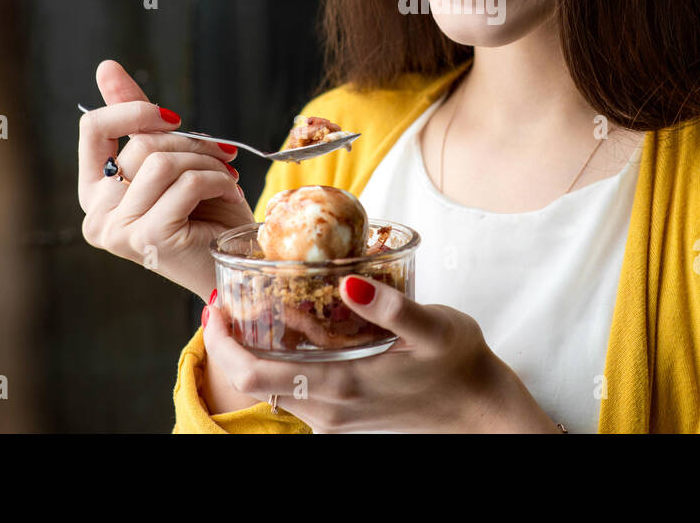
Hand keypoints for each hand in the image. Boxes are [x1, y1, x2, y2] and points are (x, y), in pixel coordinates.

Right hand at [78, 59, 253, 299]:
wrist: (236, 259)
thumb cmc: (204, 211)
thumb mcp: (170, 158)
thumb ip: (135, 119)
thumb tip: (106, 67)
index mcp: (95, 192)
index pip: (93, 128)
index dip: (133, 110)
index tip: (173, 116)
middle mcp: (96, 215)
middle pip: (140, 144)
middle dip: (191, 143)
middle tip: (221, 156)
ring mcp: (119, 231)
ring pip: (162, 161)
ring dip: (206, 161)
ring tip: (224, 175)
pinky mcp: (149, 239)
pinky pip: (185, 183)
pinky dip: (217, 179)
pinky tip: (229, 192)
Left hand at [200, 275, 560, 432]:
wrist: (484, 414)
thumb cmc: (462, 367)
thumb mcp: (433, 326)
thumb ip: (389, 305)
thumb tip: (348, 282)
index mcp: (340, 387)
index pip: (253, 375)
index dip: (222, 342)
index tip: (215, 306)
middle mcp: (329, 410)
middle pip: (252, 383)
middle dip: (228, 344)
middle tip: (225, 301)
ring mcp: (335, 418)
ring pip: (272, 388)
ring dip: (252, 352)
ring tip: (253, 308)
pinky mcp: (345, 416)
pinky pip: (295, 391)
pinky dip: (279, 361)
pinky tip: (293, 330)